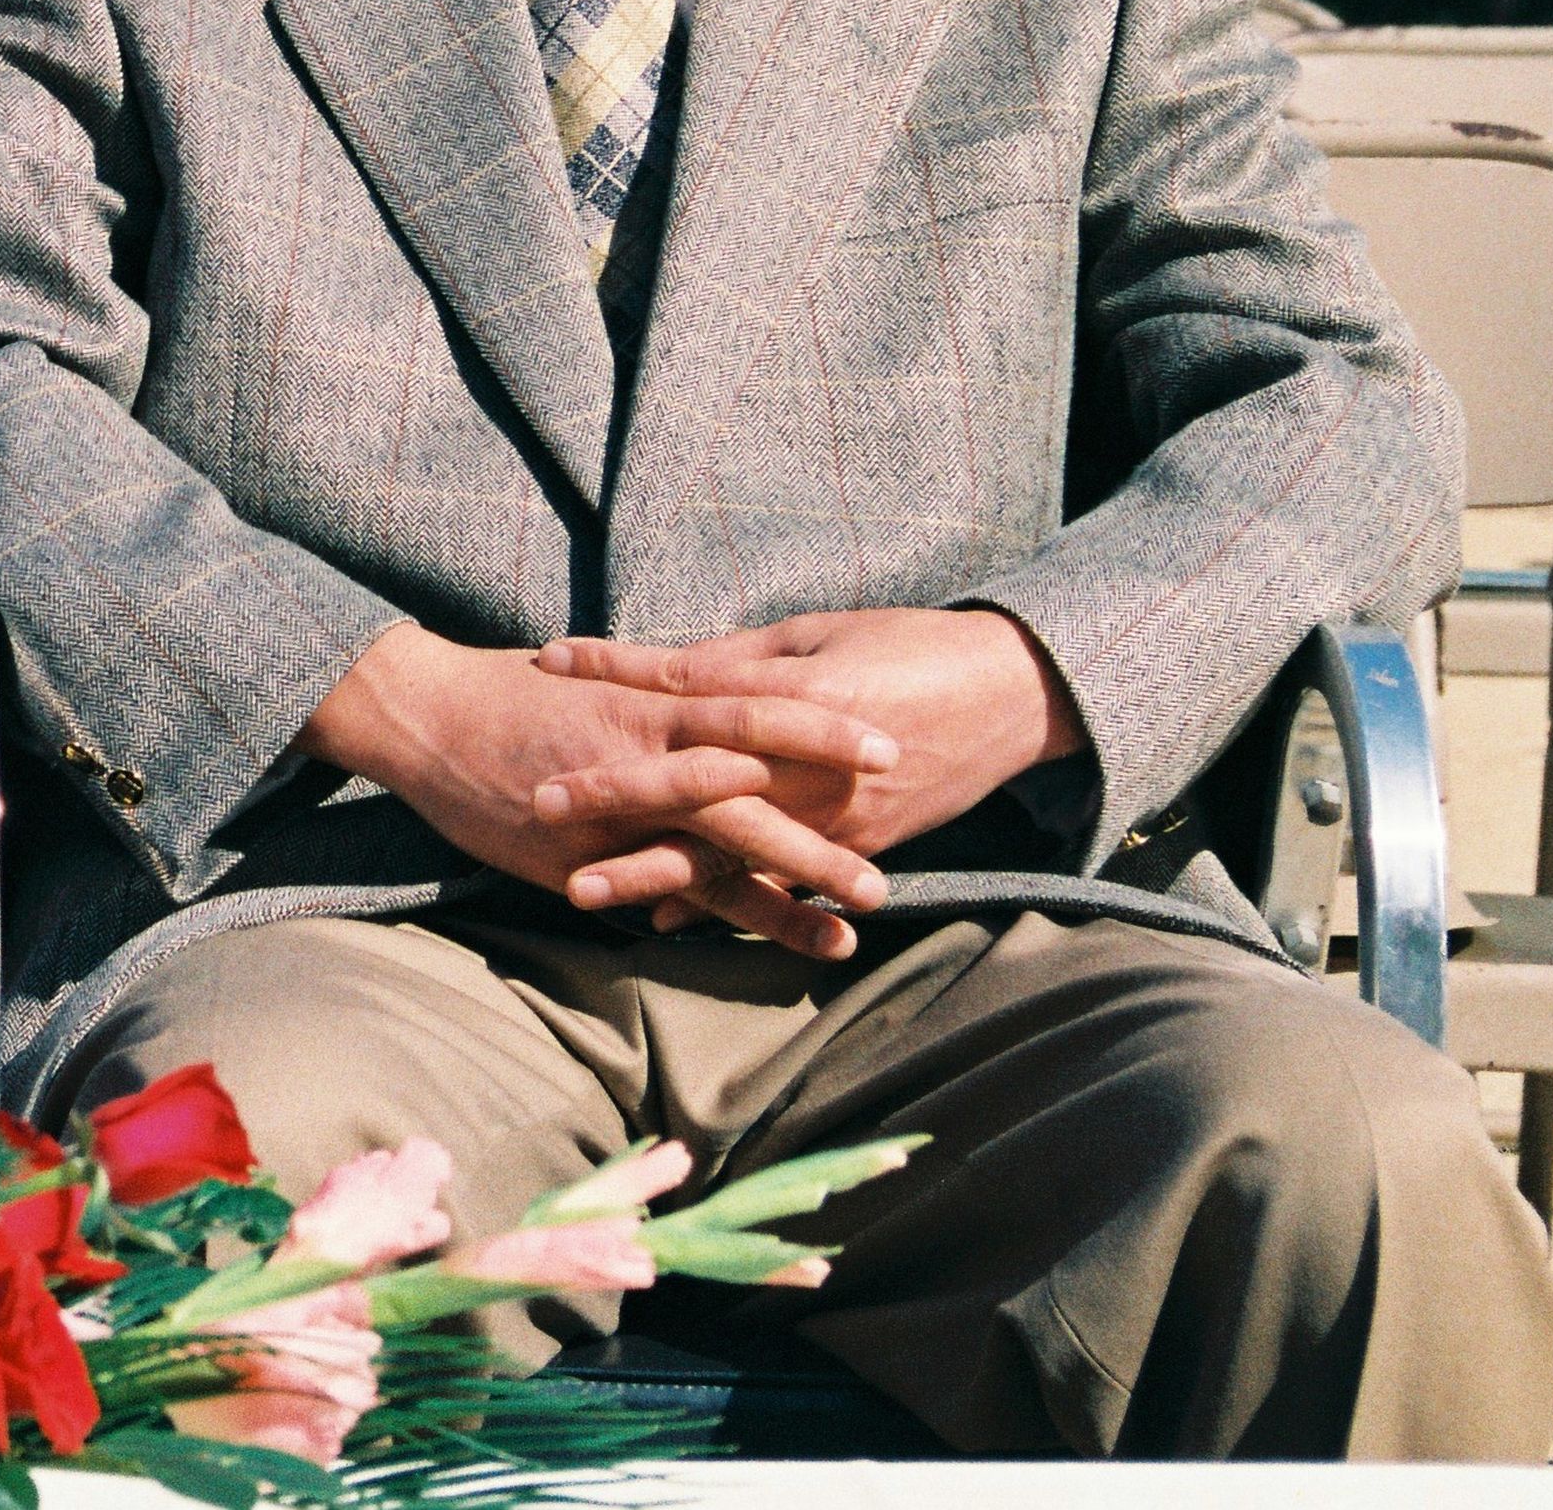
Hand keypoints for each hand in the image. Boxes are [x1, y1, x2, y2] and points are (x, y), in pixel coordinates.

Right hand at [301, 625, 900, 957]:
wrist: (423, 709)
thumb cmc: (514, 691)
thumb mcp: (602, 683)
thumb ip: (664, 702)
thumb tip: (722, 709)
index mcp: (656, 700)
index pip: (759, 710)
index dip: (826, 731)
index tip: (892, 749)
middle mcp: (646, 748)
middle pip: (757, 788)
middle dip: (826, 830)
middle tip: (893, 866)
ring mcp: (615, 802)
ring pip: (716, 848)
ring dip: (787, 890)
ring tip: (848, 929)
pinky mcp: (579, 847)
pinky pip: (654, 884)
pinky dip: (702, 912)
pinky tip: (745, 942)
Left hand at [533, 608, 1082, 892]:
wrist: (1014, 695)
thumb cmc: (913, 645)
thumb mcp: (820, 632)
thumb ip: (742, 658)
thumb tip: (670, 670)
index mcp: (796, 694)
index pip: (686, 680)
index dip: (614, 670)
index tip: (546, 660)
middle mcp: (809, 764)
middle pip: (694, 781)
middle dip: (614, 793)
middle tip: (538, 799)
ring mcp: (834, 816)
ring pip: (728, 852)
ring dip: (652, 873)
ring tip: (579, 889)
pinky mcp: (859, 846)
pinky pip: (780, 884)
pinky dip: (724, 904)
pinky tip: (665, 920)